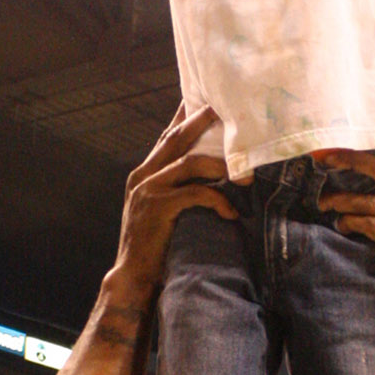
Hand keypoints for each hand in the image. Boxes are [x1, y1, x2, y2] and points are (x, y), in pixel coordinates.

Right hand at [109, 104, 233, 307]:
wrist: (132, 276)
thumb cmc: (153, 246)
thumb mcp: (161, 211)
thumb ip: (175, 190)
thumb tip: (207, 178)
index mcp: (143, 174)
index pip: (167, 137)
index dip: (184, 116)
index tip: (202, 97)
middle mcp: (142, 176)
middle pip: (176, 137)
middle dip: (201, 119)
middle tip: (224, 106)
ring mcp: (148, 189)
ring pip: (189, 162)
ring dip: (219, 164)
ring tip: (242, 172)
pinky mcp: (158, 206)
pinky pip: (195, 193)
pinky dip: (217, 199)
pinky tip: (230, 212)